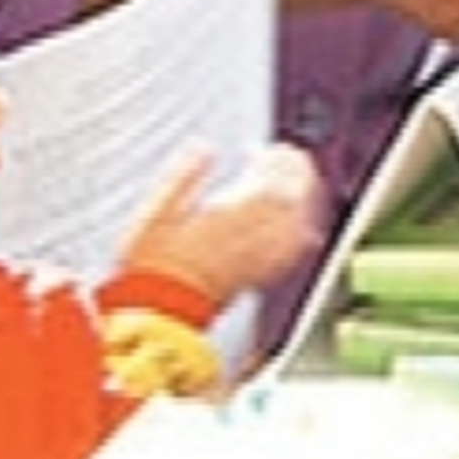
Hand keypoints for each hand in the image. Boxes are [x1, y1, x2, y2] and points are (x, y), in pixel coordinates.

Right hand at [119, 141, 325, 304]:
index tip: (263, 149)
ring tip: (293, 181)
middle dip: (294, 170)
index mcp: (232, 211)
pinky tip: (298, 222)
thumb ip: (184, 176)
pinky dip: (303, 227)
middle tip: (283, 158)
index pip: (273, 175)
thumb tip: (203, 147)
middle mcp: (256, 232)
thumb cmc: (155, 264)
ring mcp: (264, 254)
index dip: (274, 157)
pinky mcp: (264, 274)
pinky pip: (297, 248)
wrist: (161, 311)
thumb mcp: (157, 212)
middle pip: (296, 192)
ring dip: (303, 194)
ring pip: (302, 217)